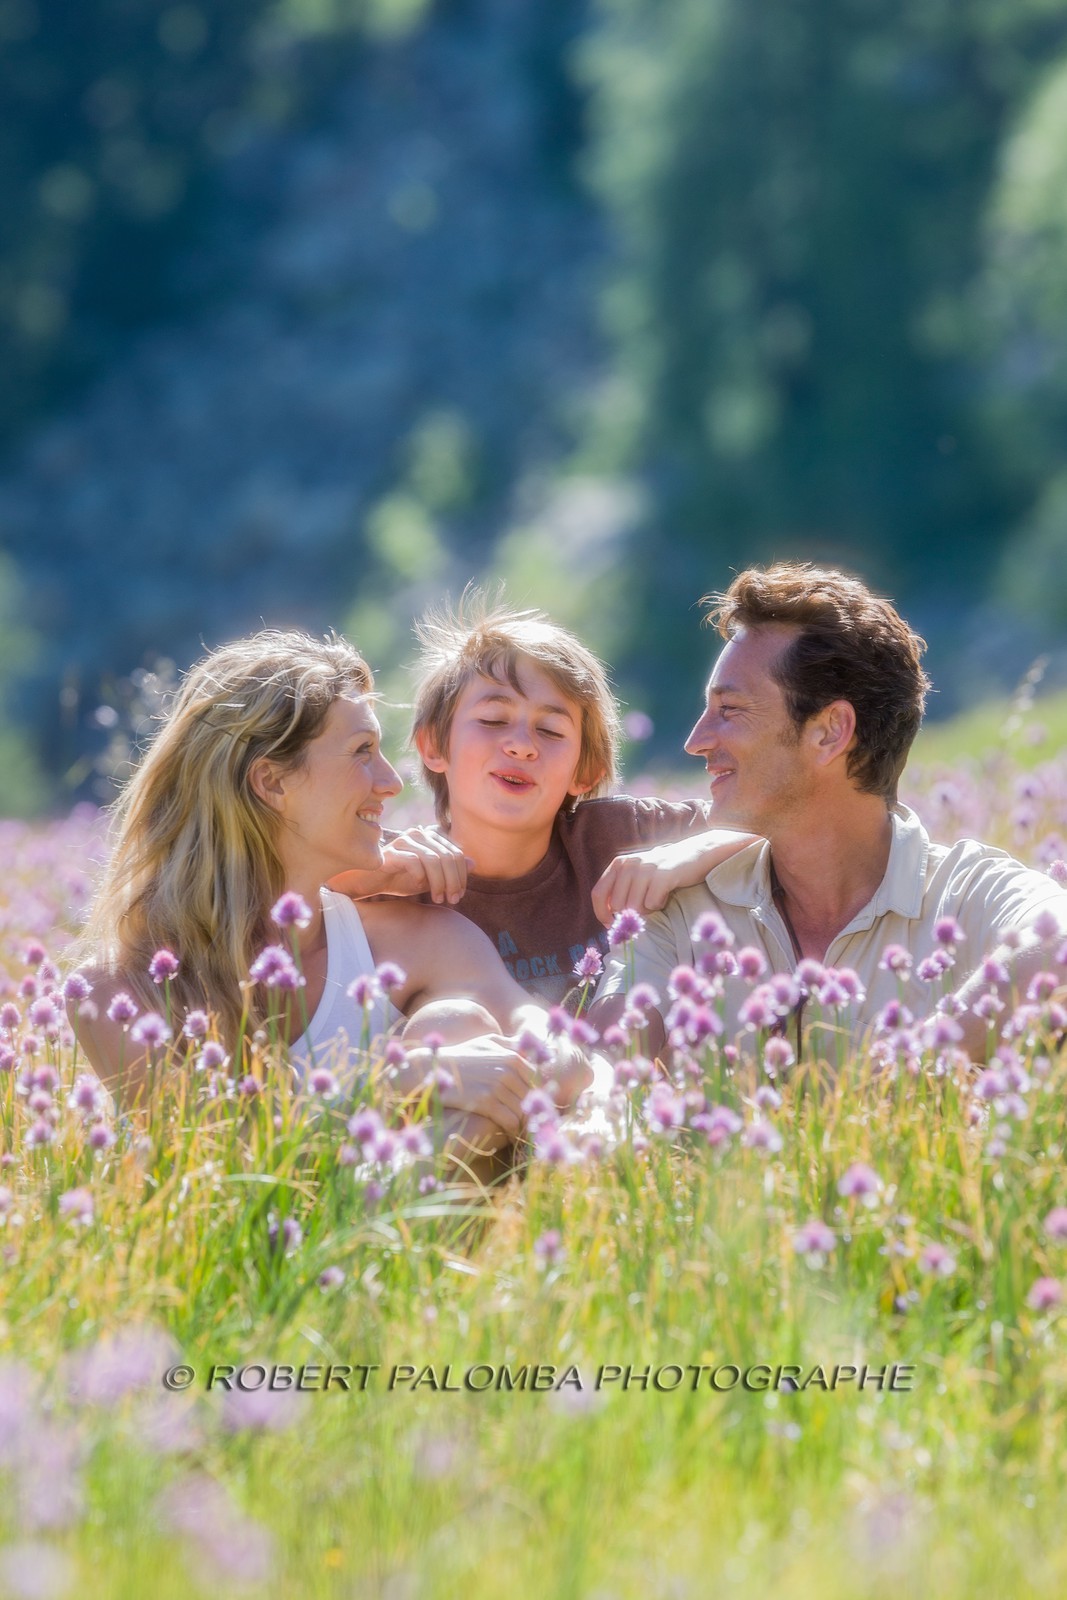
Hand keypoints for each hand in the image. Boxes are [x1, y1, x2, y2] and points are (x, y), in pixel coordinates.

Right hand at [327, 827, 472, 904]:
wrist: (369, 881)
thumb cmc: (399, 878)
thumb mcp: (430, 878)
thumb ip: (450, 870)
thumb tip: (473, 863)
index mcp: (431, 837)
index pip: (456, 853)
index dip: (461, 876)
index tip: (459, 896)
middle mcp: (420, 834)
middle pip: (448, 856)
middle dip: (453, 881)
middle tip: (452, 900)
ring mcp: (405, 840)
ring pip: (434, 859)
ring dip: (440, 882)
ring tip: (439, 899)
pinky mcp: (392, 850)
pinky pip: (414, 861)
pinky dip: (420, 877)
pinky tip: (418, 887)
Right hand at [405, 1036, 536, 1139]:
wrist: (433, 1069)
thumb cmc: (462, 1055)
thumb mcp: (487, 1042)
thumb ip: (512, 1044)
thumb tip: (536, 1047)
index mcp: (513, 1056)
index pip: (537, 1080)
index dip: (537, 1095)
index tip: (534, 1107)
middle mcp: (508, 1069)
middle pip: (532, 1097)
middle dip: (532, 1111)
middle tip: (531, 1124)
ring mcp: (497, 1085)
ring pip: (523, 1111)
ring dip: (524, 1124)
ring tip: (521, 1131)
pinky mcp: (485, 1102)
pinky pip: (510, 1121)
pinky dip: (512, 1130)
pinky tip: (509, 1135)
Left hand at [591, 829, 758, 925]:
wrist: (695, 854)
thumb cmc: (663, 871)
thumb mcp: (637, 875)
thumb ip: (620, 890)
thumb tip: (607, 918)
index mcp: (619, 864)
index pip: (598, 894)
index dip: (602, 913)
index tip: (611, 924)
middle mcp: (629, 864)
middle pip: (616, 905)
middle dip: (629, 915)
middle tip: (644, 910)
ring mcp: (646, 868)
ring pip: (633, 907)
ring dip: (645, 911)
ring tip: (655, 900)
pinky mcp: (663, 875)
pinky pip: (652, 903)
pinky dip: (659, 905)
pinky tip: (665, 895)